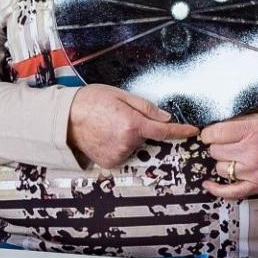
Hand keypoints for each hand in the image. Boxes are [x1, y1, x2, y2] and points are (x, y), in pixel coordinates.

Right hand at [66, 85, 198, 169]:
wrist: (65, 118)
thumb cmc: (91, 101)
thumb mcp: (121, 95)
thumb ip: (146, 107)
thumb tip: (165, 116)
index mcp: (133, 124)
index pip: (165, 131)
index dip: (181, 131)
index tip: (192, 131)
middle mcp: (127, 142)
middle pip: (146, 137)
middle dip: (139, 128)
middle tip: (119, 117)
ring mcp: (118, 154)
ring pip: (134, 146)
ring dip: (128, 138)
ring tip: (108, 126)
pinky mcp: (110, 162)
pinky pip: (122, 154)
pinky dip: (118, 146)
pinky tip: (105, 136)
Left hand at [198, 113, 257, 199]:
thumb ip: (236, 122)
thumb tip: (211, 127)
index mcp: (252, 129)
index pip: (215, 133)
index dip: (209, 133)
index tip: (211, 134)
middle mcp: (252, 150)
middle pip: (215, 151)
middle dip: (218, 147)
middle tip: (229, 145)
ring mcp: (254, 170)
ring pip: (220, 168)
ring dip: (224, 163)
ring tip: (236, 158)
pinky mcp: (257, 185)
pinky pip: (230, 191)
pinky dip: (216, 189)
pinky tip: (208, 184)